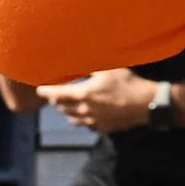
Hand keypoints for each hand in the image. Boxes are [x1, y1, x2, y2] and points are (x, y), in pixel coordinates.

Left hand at [36, 70, 158, 133]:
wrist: (146, 104)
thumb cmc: (127, 83)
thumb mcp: (109, 68)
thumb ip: (91, 64)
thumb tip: (78, 57)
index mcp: (83, 94)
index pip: (57, 94)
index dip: (46, 92)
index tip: (39, 90)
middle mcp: (84, 110)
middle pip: (62, 108)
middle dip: (56, 102)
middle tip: (54, 96)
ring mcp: (93, 122)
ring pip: (72, 119)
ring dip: (66, 112)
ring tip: (66, 106)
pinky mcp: (103, 128)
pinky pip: (86, 125)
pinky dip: (81, 120)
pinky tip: (85, 115)